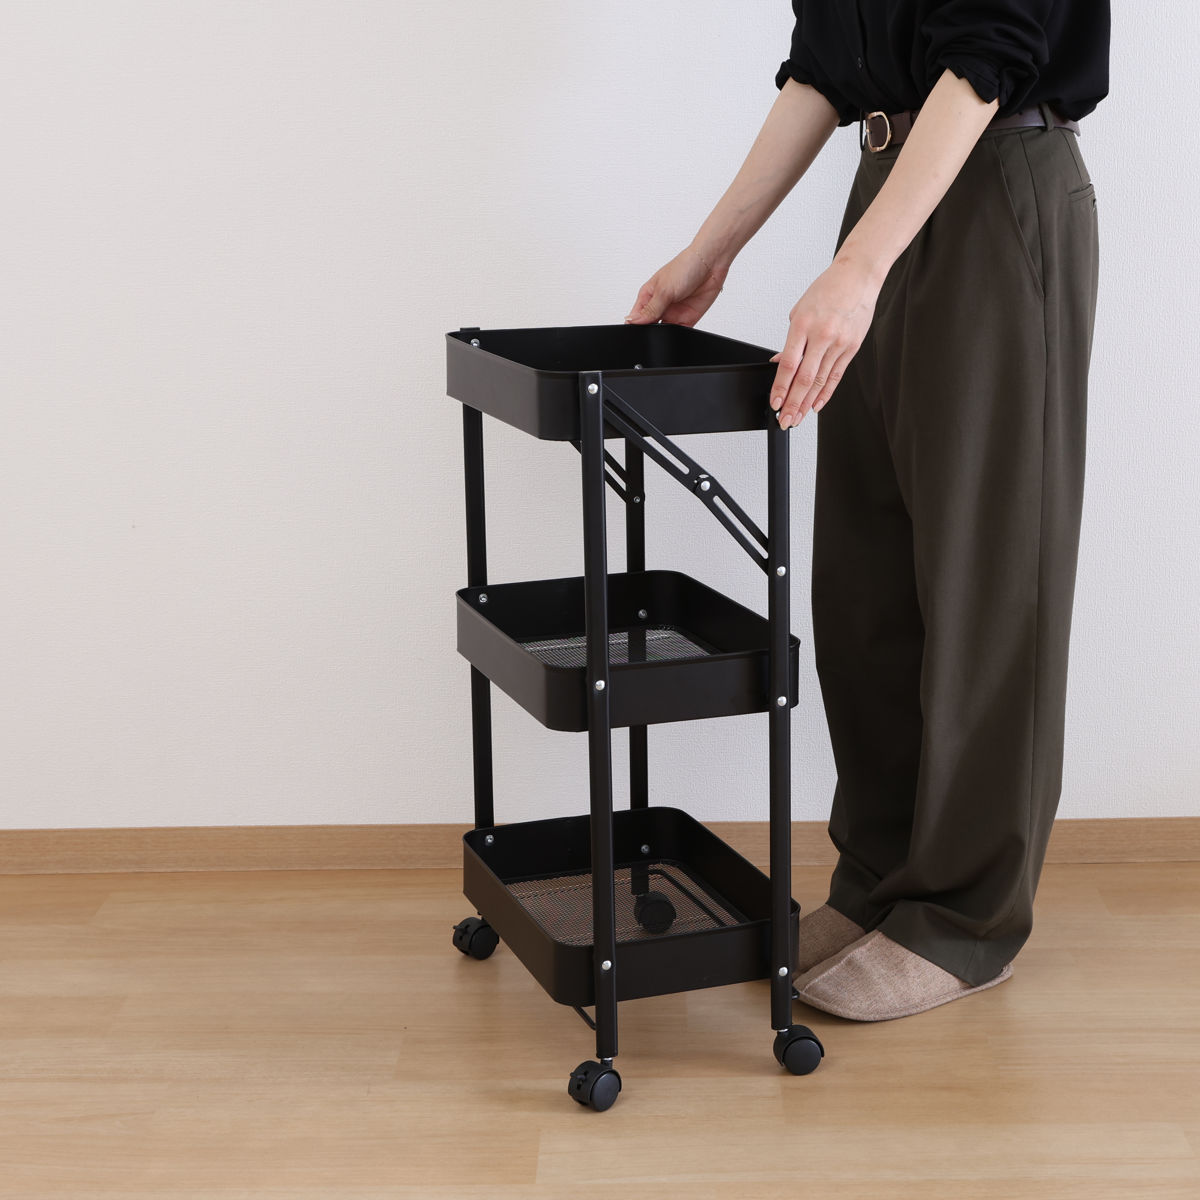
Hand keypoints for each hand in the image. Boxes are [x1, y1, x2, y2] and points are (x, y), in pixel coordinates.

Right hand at [625, 245, 727, 326]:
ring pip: (664, 332)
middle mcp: (659, 305)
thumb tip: (632, 321)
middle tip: (652, 331)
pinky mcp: (687, 319)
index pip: (635, 317)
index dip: (634, 325)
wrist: (711, 263)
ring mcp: (673, 312)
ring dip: (664, 335)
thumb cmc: (685, 266)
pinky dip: (679, 336)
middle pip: (648, 326)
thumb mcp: (663, 289)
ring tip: (667, 328)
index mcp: (648, 296)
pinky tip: (678, 332)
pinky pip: (680, 333)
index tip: (636, 331)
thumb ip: (650, 309)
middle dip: (649, 332)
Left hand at [769, 257, 880, 426]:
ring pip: (821, 381)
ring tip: (798, 418)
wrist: (858, 276)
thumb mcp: (800, 311)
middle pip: (805, 379)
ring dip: (807, 403)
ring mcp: (839, 343)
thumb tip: (779, 364)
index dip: (780, 388)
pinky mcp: (852, 348)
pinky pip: (836, 376)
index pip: (789, 365)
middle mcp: (822, 336)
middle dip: (793, 404)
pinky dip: (826, 393)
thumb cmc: (827, 290)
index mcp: (803, 325)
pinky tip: (816, 405)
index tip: (775, 403)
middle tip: (785, 420)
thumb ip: (790, 341)